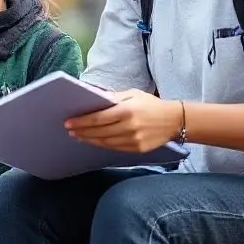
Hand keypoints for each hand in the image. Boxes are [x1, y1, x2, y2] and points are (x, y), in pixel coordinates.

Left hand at [65, 90, 182, 152]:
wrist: (174, 120)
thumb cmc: (151, 104)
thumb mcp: (133, 94)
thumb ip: (114, 98)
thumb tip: (94, 99)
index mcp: (127, 110)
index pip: (98, 118)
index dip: (82, 121)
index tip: (69, 122)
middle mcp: (129, 126)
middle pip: (99, 131)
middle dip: (82, 131)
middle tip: (69, 129)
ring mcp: (134, 140)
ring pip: (105, 142)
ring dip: (90, 140)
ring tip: (78, 136)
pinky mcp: (138, 149)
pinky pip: (115, 148)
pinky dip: (102, 145)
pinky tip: (94, 141)